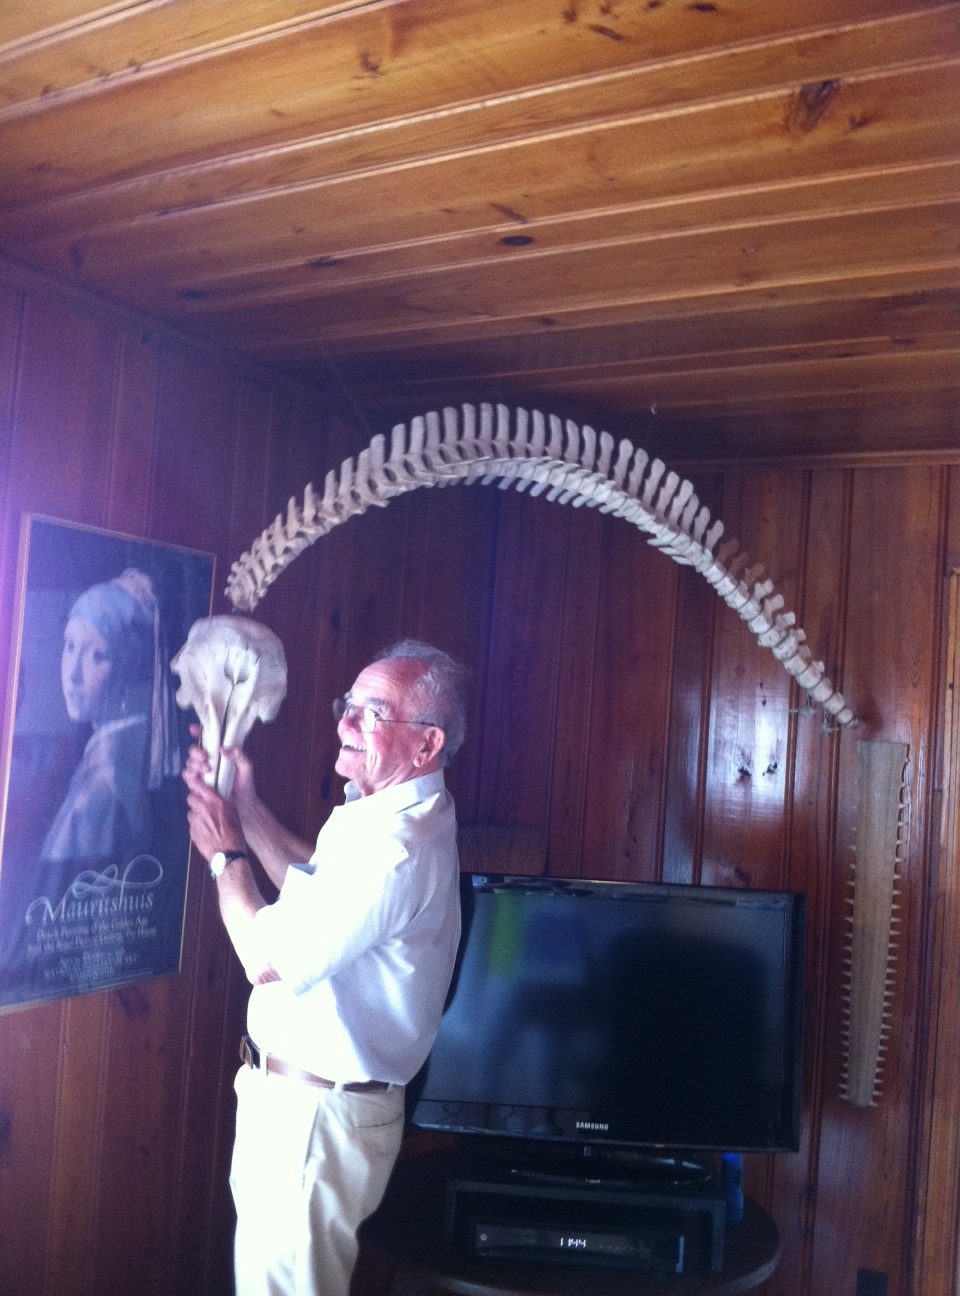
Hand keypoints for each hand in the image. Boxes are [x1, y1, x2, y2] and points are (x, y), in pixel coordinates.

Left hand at [184, 741, 246, 862]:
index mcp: (215, 802)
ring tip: (207, 821)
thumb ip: (226, 803)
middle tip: (204, 804)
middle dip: (197, 799)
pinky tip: (207, 831)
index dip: (195, 782)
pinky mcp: (192, 832)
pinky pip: (193, 824)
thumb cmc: (235, 834)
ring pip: (192, 812)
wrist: (228, 855)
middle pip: (192, 797)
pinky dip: (198, 825)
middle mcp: (203, 810)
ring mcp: (195, 822)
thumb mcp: (235, 814)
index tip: (196, 780)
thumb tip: (224, 796)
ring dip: (197, 813)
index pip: (198, 785)